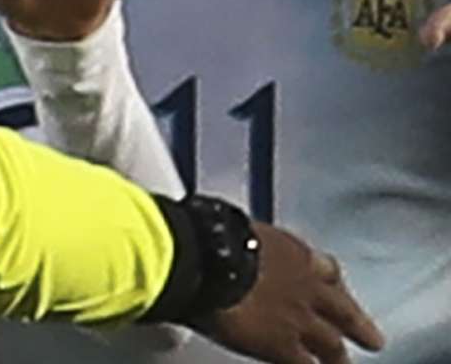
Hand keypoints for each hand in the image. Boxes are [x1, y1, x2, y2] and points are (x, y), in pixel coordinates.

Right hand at [195, 222, 382, 363]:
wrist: (208, 260)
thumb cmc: (213, 238)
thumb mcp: (238, 231)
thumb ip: (248, 245)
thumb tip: (230, 244)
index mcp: (295, 253)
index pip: (327, 269)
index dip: (334, 283)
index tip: (336, 288)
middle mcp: (306, 287)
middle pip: (343, 310)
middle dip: (358, 325)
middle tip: (373, 338)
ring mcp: (299, 320)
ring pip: (331, 345)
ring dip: (338, 358)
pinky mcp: (283, 347)